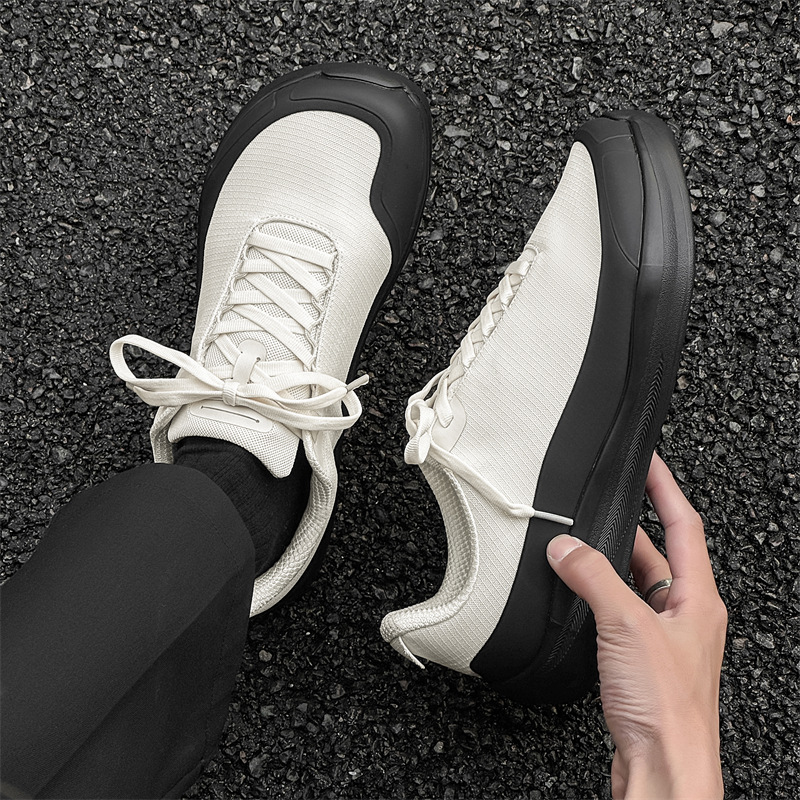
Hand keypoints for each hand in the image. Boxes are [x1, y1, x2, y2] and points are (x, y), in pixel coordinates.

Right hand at [547, 453, 726, 799]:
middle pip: (658, 553)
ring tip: (579, 546)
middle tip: (602, 503)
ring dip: (608, 564)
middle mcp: (685, 615)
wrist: (664, 772)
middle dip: (629, 527)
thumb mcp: (627, 626)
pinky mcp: (640, 662)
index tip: (648, 462)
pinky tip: (577, 597)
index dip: (665, 488)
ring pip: (635, 584)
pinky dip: (597, 597)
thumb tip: (567, 547)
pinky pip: (619, 613)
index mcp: (697, 598)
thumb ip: (594, 579)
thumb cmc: (666, 710)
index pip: (684, 525)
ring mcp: (663, 639)